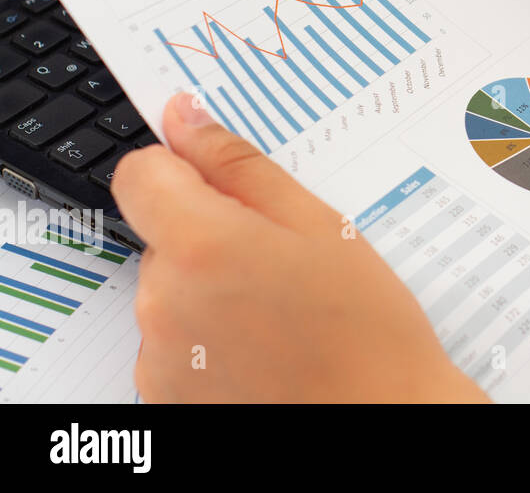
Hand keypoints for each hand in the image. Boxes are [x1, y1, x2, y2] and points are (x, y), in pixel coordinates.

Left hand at [112, 93, 486, 402]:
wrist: (380, 419)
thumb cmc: (365, 330)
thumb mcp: (319, 225)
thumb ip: (241, 166)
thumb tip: (187, 120)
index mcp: (200, 245)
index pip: (141, 173)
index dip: (182, 168)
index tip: (220, 180)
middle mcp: (162, 301)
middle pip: (163, 233)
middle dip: (214, 234)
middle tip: (285, 260)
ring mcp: (157, 356)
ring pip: (172, 287)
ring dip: (212, 288)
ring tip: (284, 311)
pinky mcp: (164, 395)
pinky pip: (174, 339)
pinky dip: (210, 337)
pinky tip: (268, 347)